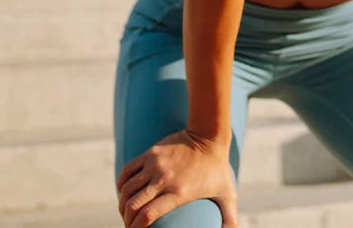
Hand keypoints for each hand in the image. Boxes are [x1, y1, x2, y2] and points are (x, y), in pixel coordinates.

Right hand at [116, 129, 237, 227]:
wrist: (209, 134)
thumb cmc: (218, 167)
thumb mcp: (228, 193)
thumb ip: (231, 217)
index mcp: (179, 192)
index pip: (148, 215)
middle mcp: (164, 179)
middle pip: (133, 205)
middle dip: (126, 220)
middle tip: (130, 225)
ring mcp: (156, 164)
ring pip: (127, 189)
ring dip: (122, 204)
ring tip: (126, 212)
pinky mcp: (151, 153)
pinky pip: (127, 170)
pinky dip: (121, 184)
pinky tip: (123, 193)